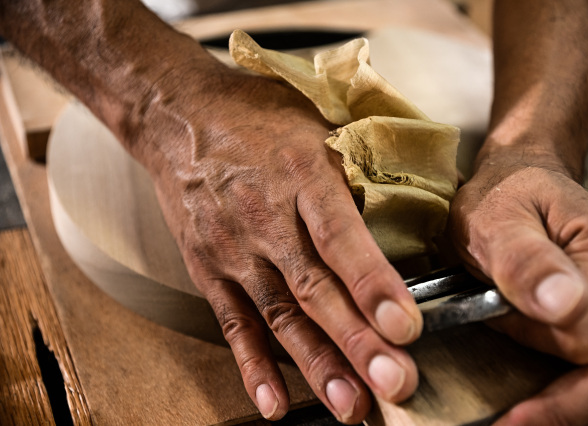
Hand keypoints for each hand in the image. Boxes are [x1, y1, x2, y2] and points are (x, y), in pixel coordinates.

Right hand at [140, 68, 422, 422]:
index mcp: (301, 173)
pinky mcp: (208, 268)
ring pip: (279, 315)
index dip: (373, 283)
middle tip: (394, 384)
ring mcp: (232, 248)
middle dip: (356, 341)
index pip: (340, 236)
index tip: (404, 327)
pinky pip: (233, 322)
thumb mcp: (316, 126)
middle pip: (314, 288)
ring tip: (350, 406)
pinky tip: (274, 401)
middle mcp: (265, 216)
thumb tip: (405, 218)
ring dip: (316, 364)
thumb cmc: (259, 119)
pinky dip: (254, 364)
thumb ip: (354, 174)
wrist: (180, 116)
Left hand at [448, 155, 587, 424]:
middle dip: (572, 409)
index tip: (509, 412)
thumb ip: (523, 259)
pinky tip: (561, 408)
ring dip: (584, 408)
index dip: (550, 378)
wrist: (519, 184)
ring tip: (532, 421)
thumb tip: (563, 306)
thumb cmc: (501, 199)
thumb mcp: (494, 219)